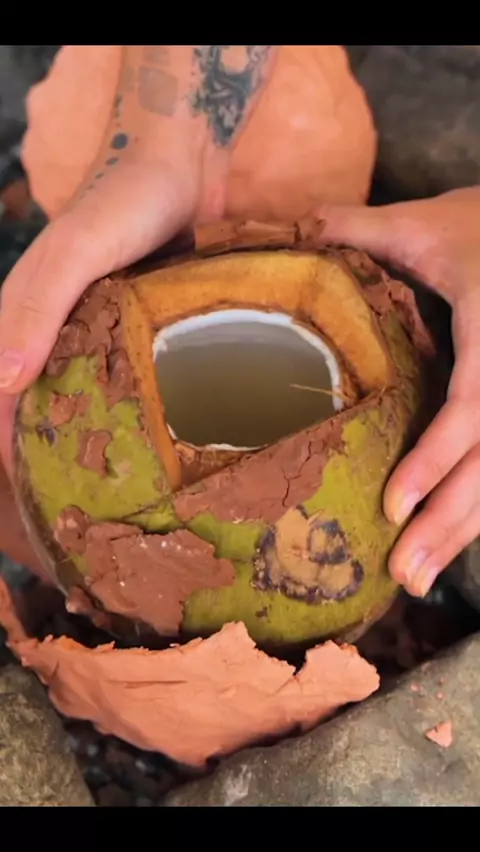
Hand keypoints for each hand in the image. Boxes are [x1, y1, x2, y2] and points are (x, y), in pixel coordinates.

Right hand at [0, 45, 276, 474]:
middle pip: (42, 411)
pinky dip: (137, 419)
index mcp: (25, 322)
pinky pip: (131, 386)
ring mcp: (100, 339)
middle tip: (85, 516)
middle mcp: (59, 338)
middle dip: (54, 462)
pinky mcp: (140, 336)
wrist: (179, 165)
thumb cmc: (122, 202)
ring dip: (96, 447)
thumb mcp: (76, 249)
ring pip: (87, 404)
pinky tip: (163, 451)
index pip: (1, 402)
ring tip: (124, 499)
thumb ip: (39, 305)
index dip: (8, 455)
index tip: (36, 505)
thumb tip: (4, 381)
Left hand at [315, 187, 479, 597]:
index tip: (393, 506)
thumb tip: (291, 228)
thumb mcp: (427, 222)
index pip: (474, 403)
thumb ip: (362, 227)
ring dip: (464, 529)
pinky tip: (447, 542)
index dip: (438, 457)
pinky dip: (476, 508)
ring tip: (417, 578)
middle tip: (405, 575)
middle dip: (451, 520)